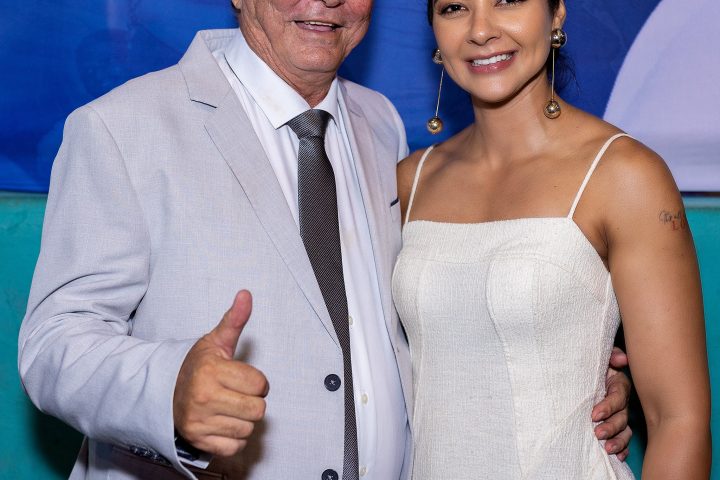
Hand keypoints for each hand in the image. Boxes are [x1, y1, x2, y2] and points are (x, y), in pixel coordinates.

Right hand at [173, 290, 268, 456]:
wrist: (162, 392)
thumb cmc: (196, 366)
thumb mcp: (215, 341)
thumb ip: (234, 320)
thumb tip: (246, 294)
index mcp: (211, 371)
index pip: (260, 384)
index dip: (256, 381)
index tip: (242, 378)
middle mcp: (204, 397)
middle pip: (258, 409)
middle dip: (252, 401)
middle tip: (236, 393)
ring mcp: (200, 422)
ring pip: (248, 428)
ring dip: (243, 419)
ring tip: (228, 407)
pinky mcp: (199, 441)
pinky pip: (235, 446)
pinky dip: (233, 438)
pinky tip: (222, 422)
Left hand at [591, 347, 631, 459]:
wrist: (580, 373)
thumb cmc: (591, 365)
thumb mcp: (599, 357)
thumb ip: (610, 355)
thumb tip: (621, 360)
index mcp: (618, 385)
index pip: (618, 397)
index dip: (608, 406)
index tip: (594, 414)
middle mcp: (621, 402)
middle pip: (622, 417)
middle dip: (611, 427)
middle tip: (598, 434)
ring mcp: (619, 415)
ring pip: (624, 430)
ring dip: (617, 441)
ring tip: (607, 449)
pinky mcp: (615, 426)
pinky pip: (623, 439)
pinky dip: (622, 449)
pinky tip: (617, 456)